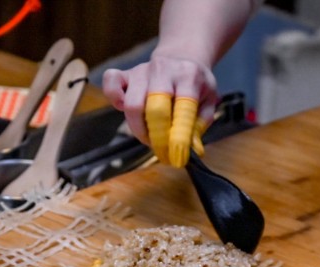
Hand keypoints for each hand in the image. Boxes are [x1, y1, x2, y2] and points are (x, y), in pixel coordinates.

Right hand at [102, 55, 217, 166]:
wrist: (182, 56)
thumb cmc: (195, 83)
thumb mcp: (209, 100)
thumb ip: (200, 124)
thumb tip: (193, 150)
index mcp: (189, 76)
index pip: (183, 109)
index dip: (179, 137)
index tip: (178, 157)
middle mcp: (163, 70)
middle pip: (154, 109)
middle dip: (158, 138)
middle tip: (163, 152)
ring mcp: (142, 71)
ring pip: (132, 105)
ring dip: (139, 129)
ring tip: (150, 139)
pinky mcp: (126, 73)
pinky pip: (111, 83)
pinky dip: (114, 99)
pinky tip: (124, 110)